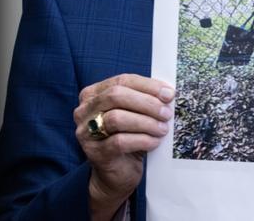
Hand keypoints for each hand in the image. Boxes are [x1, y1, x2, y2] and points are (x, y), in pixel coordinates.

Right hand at [74, 73, 174, 220]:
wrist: (117, 173)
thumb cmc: (128, 137)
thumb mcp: (135, 114)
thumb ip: (145, 100)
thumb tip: (168, 93)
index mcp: (93, 94)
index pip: (122, 80)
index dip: (148, 85)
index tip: (169, 94)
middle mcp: (84, 111)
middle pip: (116, 96)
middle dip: (147, 103)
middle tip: (167, 113)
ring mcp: (86, 132)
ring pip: (117, 118)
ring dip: (146, 122)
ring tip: (162, 129)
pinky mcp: (95, 152)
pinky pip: (119, 141)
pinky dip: (142, 140)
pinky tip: (154, 142)